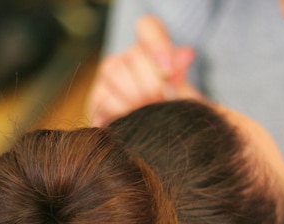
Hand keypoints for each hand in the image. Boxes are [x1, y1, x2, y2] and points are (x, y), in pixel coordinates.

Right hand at [86, 15, 202, 126]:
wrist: (154, 138)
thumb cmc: (172, 112)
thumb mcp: (184, 95)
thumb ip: (182, 76)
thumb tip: (186, 53)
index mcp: (152, 49)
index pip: (148, 26)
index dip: (157, 45)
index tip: (168, 71)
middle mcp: (129, 57)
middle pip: (133, 54)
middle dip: (151, 81)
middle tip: (162, 100)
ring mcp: (110, 75)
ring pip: (114, 70)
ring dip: (134, 95)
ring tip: (147, 112)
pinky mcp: (97, 97)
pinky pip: (104, 96)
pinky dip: (121, 110)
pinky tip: (132, 120)